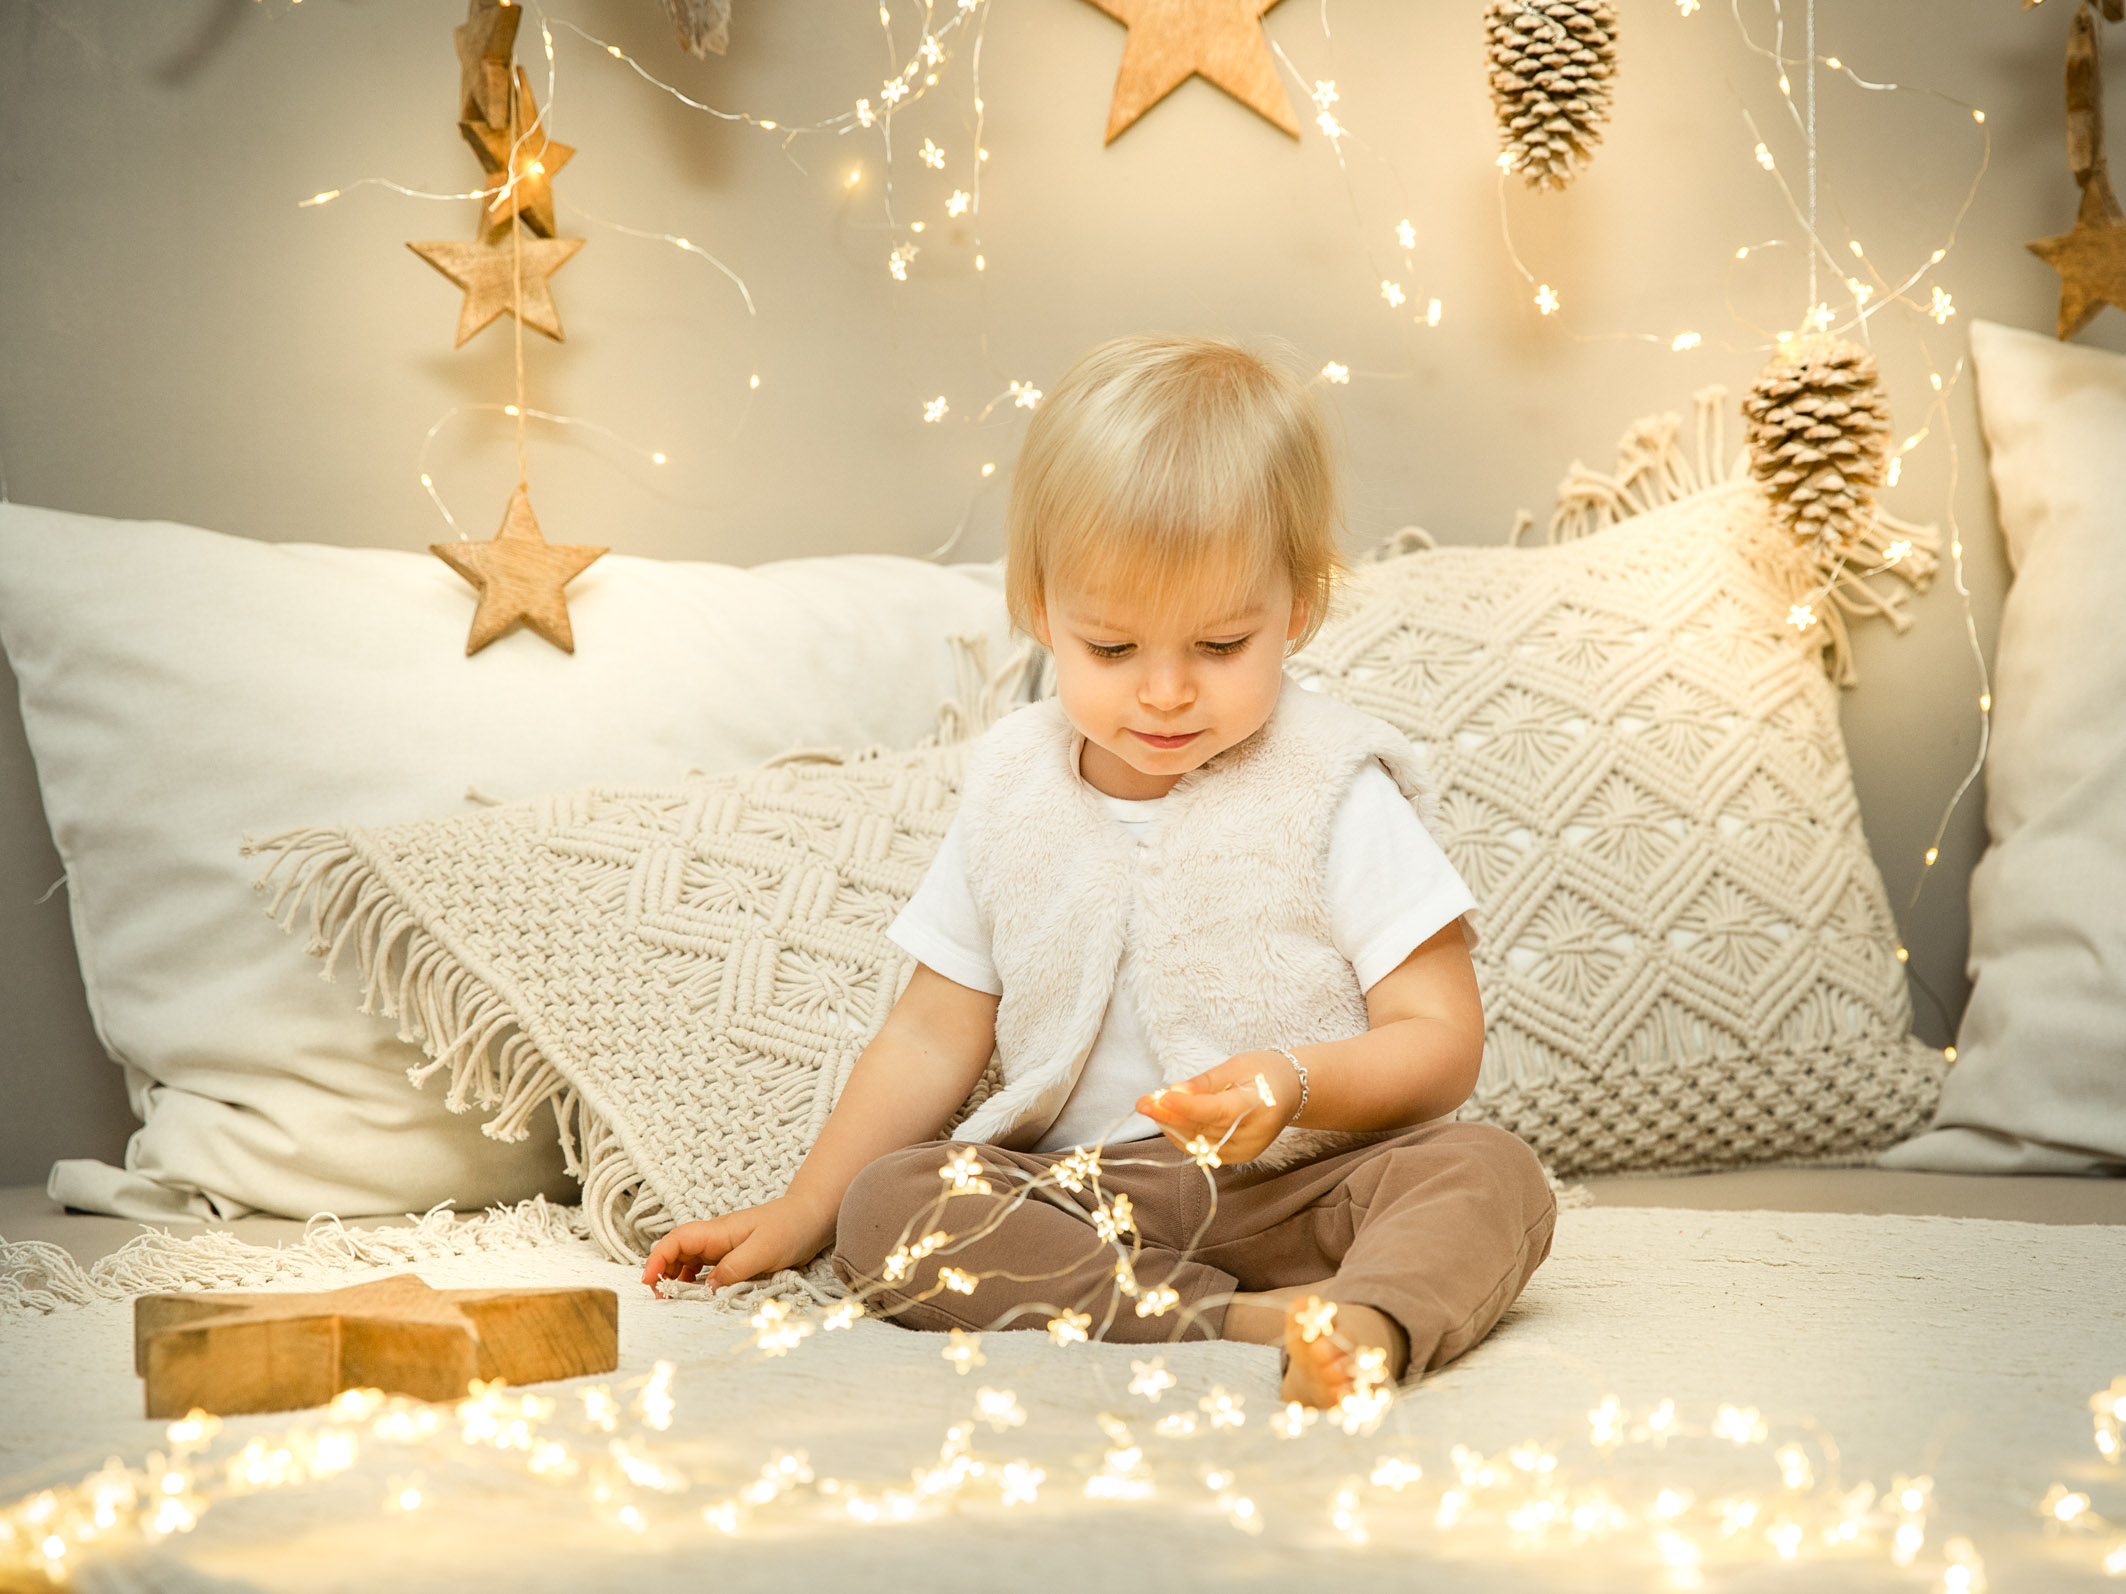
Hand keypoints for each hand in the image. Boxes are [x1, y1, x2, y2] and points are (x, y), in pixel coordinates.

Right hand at [640, 1194, 833, 1293]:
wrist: (812, 1216)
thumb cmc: (790, 1226)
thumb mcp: (764, 1249)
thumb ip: (735, 1268)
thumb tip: (707, 1288)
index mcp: (717, 1232)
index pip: (676, 1241)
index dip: (658, 1259)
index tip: (649, 1282)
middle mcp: (716, 1238)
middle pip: (677, 1253)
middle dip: (664, 1274)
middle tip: (662, 1300)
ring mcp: (724, 1248)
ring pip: (690, 1262)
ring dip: (680, 1280)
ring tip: (677, 1301)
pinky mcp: (735, 1257)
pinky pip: (708, 1270)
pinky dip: (699, 1283)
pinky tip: (702, 1296)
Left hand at [1135, 1050, 1300, 1166]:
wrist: (1291, 1092)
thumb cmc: (1265, 1072)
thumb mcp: (1237, 1066)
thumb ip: (1205, 1083)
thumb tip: (1176, 1092)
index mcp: (1260, 1105)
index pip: (1215, 1111)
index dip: (1185, 1107)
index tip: (1158, 1099)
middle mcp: (1254, 1134)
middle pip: (1203, 1129)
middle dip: (1168, 1116)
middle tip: (1143, 1102)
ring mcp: (1247, 1150)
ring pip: (1199, 1142)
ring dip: (1171, 1126)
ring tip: (1152, 1106)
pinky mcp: (1239, 1157)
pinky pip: (1203, 1149)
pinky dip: (1183, 1135)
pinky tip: (1170, 1119)